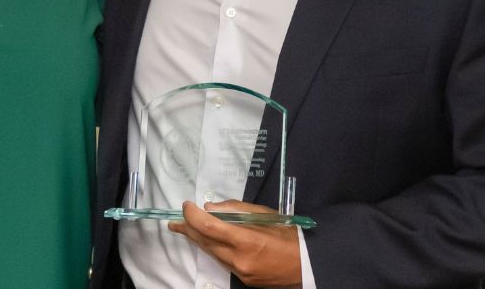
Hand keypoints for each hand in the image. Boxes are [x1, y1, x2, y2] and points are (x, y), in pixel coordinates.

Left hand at [169, 200, 301, 286]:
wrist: (310, 265)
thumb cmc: (289, 235)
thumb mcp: (265, 214)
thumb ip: (236, 210)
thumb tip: (210, 208)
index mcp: (247, 241)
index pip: (209, 227)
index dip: (193, 215)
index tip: (187, 205)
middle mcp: (240, 259)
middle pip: (205, 242)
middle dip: (188, 228)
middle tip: (174, 220)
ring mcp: (241, 272)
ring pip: (211, 253)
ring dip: (197, 239)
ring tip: (183, 228)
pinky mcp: (243, 279)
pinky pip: (222, 261)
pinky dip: (212, 249)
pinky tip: (206, 241)